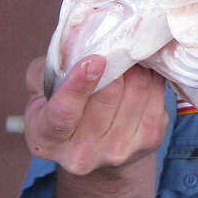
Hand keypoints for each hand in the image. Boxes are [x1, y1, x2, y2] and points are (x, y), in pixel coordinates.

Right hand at [24, 55, 168, 175]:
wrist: (92, 148)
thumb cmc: (60, 108)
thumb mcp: (41, 89)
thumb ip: (50, 68)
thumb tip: (77, 43)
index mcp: (47, 138)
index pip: (63, 112)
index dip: (79, 85)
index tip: (96, 59)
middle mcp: (82, 153)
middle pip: (110, 94)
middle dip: (115, 63)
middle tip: (115, 47)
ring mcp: (117, 151)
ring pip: (138, 90)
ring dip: (135, 67)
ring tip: (126, 60)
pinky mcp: (149, 141)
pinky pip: (157, 94)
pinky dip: (151, 76)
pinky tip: (141, 74)